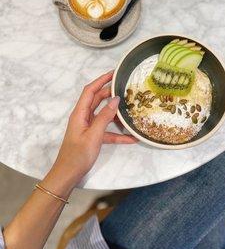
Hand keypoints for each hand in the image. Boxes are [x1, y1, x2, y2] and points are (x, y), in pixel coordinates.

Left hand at [48, 71, 136, 187]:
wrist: (68, 174)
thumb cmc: (78, 155)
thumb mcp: (94, 135)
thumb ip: (105, 117)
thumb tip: (115, 99)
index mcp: (79, 113)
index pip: (90, 90)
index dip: (101, 80)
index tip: (114, 73)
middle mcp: (83, 117)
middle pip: (97, 100)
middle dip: (110, 93)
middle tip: (126, 88)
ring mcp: (88, 127)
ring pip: (103, 114)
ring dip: (116, 113)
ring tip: (130, 107)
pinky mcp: (92, 137)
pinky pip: (107, 131)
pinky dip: (118, 133)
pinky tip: (131, 138)